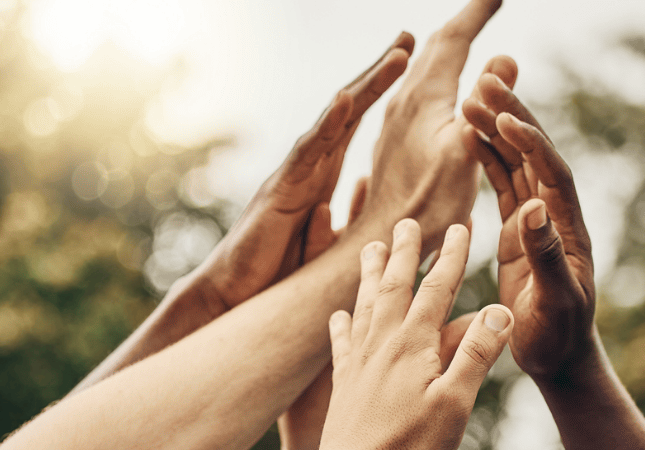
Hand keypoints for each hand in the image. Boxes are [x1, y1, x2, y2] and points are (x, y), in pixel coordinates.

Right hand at [182, 32, 415, 313]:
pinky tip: (346, 100)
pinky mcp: (280, 191)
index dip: (382, 95)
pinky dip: (326, 125)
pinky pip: (307, 152)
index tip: (410, 63)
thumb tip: (378, 202)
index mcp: (322, 177)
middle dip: (378, 75)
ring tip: (398, 57)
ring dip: (366, 87)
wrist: (234, 299)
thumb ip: (351, 222)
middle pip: (348, 111)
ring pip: (334, 123)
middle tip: (408, 39)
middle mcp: (309, 167)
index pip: (357, 126)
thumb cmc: (277, 278)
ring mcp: (294, 175)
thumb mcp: (328, 248)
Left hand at [318, 220, 511, 449]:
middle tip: (406, 221)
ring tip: (370, 247)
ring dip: (370, 275)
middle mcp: (380, 345)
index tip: (461, 225)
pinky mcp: (344, 386)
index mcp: (411, 344)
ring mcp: (358, 364)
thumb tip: (500, 308)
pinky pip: (341, 344)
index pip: (436, 288)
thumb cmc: (409, 447)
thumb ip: (477, 354)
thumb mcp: (455, 403)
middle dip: (404, 252)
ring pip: (364, 306)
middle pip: (393, 286)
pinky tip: (339, 315)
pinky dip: (342, 324)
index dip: (451, 256)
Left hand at [354, 0, 504, 246]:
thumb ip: (484, 104)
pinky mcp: (393, 140)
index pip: (452, 40)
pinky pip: (416, 90)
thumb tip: (504, 58)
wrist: (384, 238)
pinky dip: (435, 74)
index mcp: (422, 97)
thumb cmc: (427, 204)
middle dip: (463, 23)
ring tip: (465, 33)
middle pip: (433, 48)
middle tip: (487, 4)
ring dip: (445, 46)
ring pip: (420, 69)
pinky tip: (437, 86)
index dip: (476, 14)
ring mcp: (395, 121)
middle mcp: (403, 101)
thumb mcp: (464, 151)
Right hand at [458, 56, 600, 380]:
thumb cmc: (559, 337)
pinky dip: (487, 158)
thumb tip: (533, 210)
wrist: (559, 358)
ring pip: (516, 163)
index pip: (550, 175)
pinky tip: (468, 136)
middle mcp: (554, 217)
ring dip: (496, 130)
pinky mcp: (517, 232)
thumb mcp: (556, 301)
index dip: (531, 144)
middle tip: (486, 82)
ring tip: (470, 98)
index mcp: (567, 230)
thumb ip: (547, 256)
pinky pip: (502, 185)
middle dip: (513, 116)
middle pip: (535, 155)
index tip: (506, 119)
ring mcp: (536, 222)